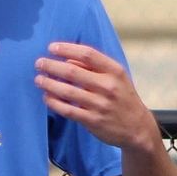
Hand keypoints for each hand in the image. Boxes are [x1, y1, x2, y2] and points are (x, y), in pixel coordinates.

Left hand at [35, 42, 159, 152]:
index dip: (67, 49)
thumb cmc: (122, 96)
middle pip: (73, 72)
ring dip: (49, 84)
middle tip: (38, 63)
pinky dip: (54, 102)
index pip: (87, 54)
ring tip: (38, 79)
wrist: (137, 128)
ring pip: (67, 91)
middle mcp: (108, 86)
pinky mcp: (93, 121)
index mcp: (114, 71)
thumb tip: (66, 58)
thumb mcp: (116, 77)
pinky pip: (68, 110)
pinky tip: (46, 97)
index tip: (51, 48)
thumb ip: (93, 66)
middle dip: (51, 66)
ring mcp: (100, 105)